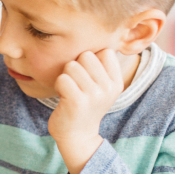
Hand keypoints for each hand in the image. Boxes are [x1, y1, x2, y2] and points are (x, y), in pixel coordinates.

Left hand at [48, 49, 124, 173]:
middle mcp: (108, 88)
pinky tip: (63, 97)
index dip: (90, 60)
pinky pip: (62, 78)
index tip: (88, 77)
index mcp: (116, 82)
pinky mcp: (77, 101)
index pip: (104, 51)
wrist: (77, 136)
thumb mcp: (101, 87)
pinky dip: (58, 85)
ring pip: (72, 65)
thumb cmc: (84, 106)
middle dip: (76, 67)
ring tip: (70, 92)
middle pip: (86, 55)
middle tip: (76, 86)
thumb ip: (101, 66)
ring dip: (66, 77)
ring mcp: (94, 95)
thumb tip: (97, 37)